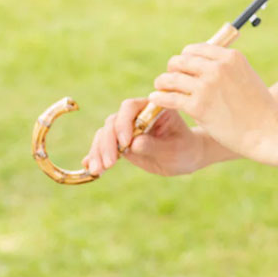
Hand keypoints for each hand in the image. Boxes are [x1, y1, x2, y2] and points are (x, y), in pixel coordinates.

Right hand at [83, 97, 205, 177]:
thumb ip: (155, 145)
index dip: (124, 122)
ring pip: (105, 134)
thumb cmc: (184, 149)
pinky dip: (96, 156)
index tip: (126, 143)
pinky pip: (103, 146)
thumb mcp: (174, 149)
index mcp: (153, 108)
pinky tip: (90, 168)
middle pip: (113, 121)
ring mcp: (127, 129)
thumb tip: (133, 144)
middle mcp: (137, 115)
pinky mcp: (121, 144)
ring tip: (99, 170)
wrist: (186, 156)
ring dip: (98, 151)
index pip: (130, 107)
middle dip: (108, 142)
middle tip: (110, 164)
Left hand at [146, 43, 277, 161]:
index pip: (196, 49)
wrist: (265, 130)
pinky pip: (169, 97)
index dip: (186, 58)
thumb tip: (202, 64)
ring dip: (163, 82)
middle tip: (169, 79)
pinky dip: (160, 97)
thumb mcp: (246, 76)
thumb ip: (226, 68)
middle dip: (173, 68)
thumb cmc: (257, 107)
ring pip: (172, 77)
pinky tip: (156, 99)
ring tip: (160, 88)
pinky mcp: (198, 106)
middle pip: (182, 60)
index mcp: (231, 57)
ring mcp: (207, 86)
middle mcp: (218, 67)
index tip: (182, 67)